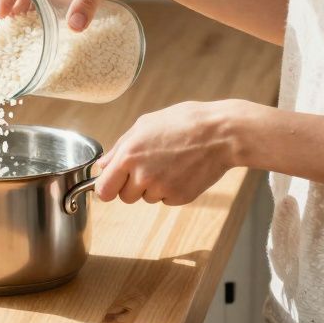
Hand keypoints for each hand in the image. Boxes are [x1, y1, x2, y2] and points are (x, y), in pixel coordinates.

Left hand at [93, 100, 263, 205]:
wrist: (221, 134)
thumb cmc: (183, 122)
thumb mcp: (145, 125)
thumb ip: (119, 147)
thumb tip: (102, 165)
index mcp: (129, 155)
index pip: (104, 190)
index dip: (107, 187)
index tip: (113, 183)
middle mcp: (143, 175)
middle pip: (125, 197)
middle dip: (131, 186)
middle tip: (148, 166)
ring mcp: (162, 189)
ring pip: (146, 198)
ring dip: (153, 187)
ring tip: (169, 163)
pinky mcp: (179, 198)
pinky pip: (166, 200)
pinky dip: (170, 190)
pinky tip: (181, 170)